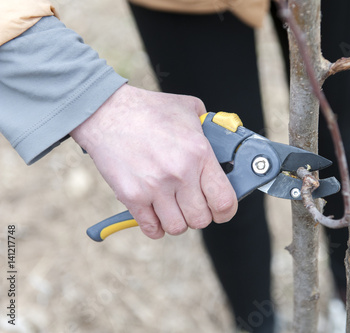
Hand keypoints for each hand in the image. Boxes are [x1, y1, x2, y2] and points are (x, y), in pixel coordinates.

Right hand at [70, 84, 237, 238]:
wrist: (106, 112)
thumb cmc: (148, 109)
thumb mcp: (189, 109)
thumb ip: (209, 128)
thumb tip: (222, 143)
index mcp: (199, 153)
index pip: (224, 200)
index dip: (226, 211)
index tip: (221, 211)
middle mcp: (180, 173)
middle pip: (201, 219)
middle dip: (200, 215)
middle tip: (193, 205)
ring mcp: (155, 187)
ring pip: (177, 227)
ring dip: (178, 221)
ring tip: (174, 208)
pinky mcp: (132, 196)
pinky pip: (151, 228)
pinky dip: (156, 227)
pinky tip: (156, 214)